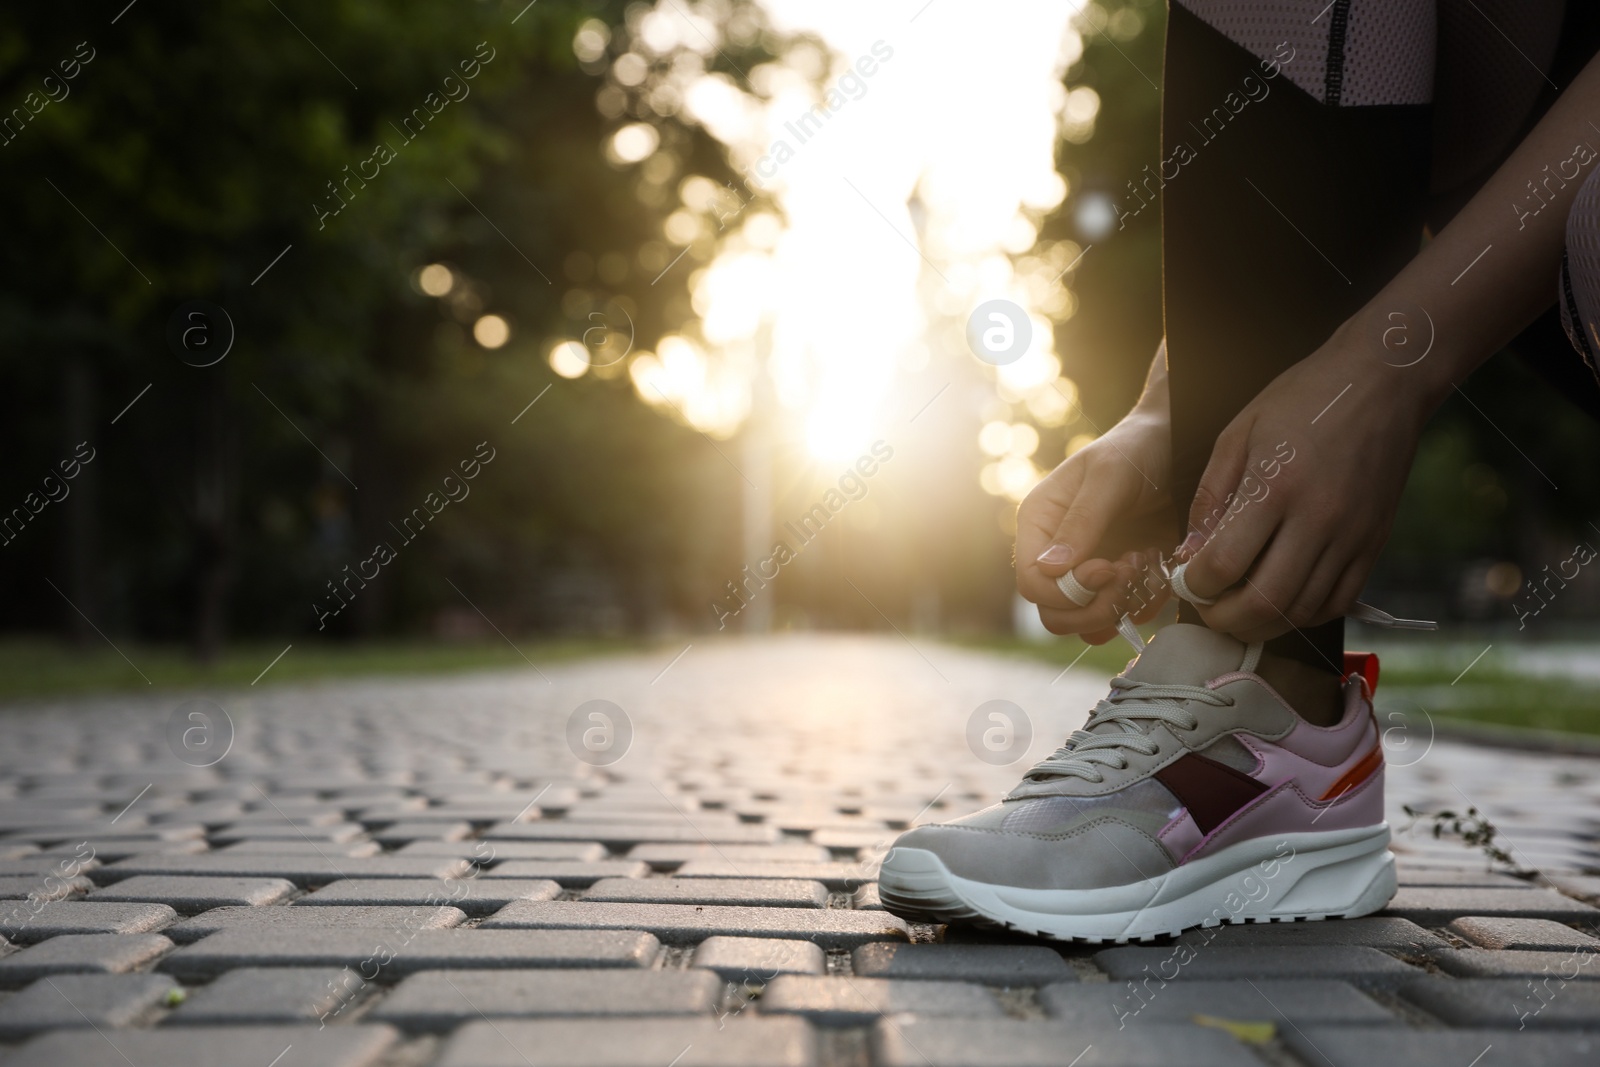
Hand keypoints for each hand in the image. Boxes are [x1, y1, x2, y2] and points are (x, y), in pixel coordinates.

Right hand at [1016, 408, 1174, 640]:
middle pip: (1054, 614)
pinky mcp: (1120, 580)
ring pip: (1086, 623)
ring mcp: (1088, 570)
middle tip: (1129, 575)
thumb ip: (1082, 522)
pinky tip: (1157, 568)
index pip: (1032, 584)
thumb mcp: (1110, 477)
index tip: (1109, 567)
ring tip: (1144, 567)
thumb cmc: (1138, 449)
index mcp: (1040, 523)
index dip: (1068, 590)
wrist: (1179, 444)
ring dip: (1120, 607)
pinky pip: (1122, 616)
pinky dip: (1143, 605)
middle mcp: (1057, 553)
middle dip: (1095, 606)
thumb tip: (1049, 569)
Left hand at [1178, 320, 1433, 640]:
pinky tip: (1282, 601)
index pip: (1224, 565)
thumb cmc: (1302, 400)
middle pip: (1264, 602)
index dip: (1195, 586)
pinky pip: (1338, 601)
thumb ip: (1210, 497)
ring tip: (1238, 609)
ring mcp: (1351, 535)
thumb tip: (1189, 553)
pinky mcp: (1374, 543)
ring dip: (1263, 623)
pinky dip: (1303, 613)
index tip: (1185, 580)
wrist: (1382, 381)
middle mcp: (1317, 518)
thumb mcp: (1237, 434)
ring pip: (1302, 610)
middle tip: (1206, 609)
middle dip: (1224, 618)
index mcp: (1275, 487)